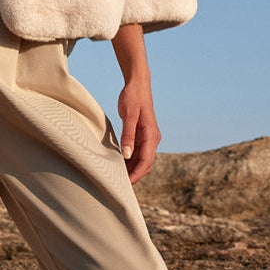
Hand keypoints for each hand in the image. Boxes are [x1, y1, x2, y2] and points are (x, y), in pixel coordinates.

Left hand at [111, 22, 161, 183]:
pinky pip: (138, 152)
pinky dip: (130, 161)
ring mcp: (148, 137)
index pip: (146, 162)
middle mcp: (152, 139)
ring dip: (132, 169)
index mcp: (151, 135)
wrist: (137, 84)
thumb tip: (128, 155)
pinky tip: (119, 164)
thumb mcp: (128, 115)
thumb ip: (128, 135)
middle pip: (145, 164)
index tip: (126, 184)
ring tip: (117, 177)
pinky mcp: (141, 134)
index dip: (137, 175)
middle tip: (119, 185)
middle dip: (134, 176)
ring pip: (142, 159)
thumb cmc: (133, 97)